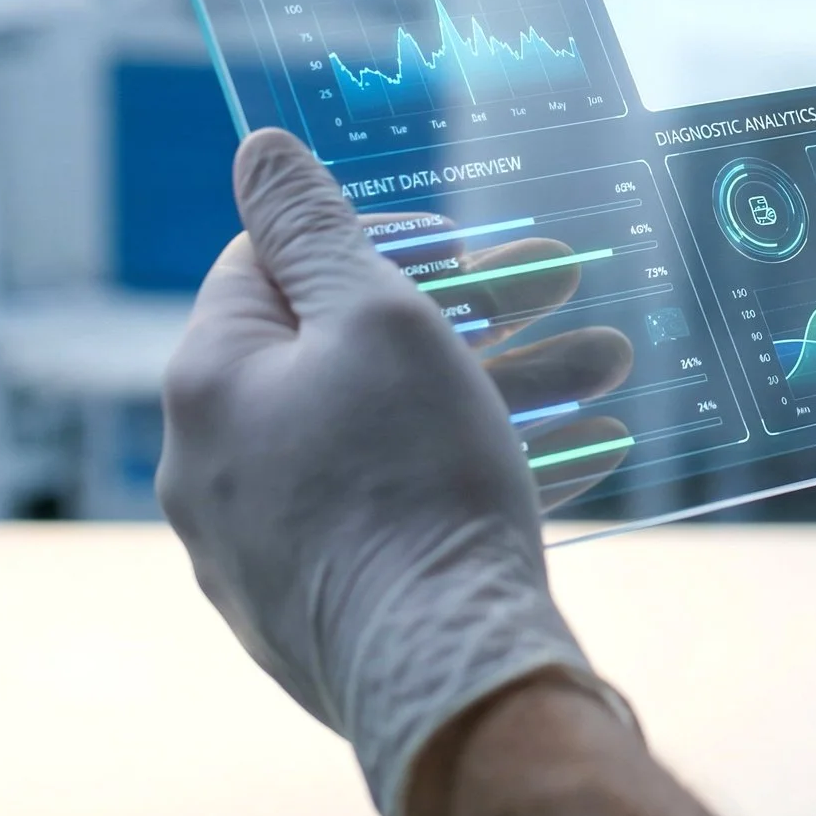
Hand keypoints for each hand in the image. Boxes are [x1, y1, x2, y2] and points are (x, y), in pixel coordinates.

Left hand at [157, 129, 635, 815]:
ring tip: (605, 366)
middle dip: (472, 313)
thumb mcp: (375, 317)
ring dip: (499, 386)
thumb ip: (314, 227)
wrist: (443, 667)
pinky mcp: (320, 604)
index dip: (374, 240)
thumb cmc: (411, 479)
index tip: (462, 244)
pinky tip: (578, 453)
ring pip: (388, 431)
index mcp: (210, 381)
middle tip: (563, 286)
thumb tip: (253, 148)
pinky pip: (398, 506)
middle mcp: (217, 464)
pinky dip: (475, 470)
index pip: (270, 264)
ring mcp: (266, 544)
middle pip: (344, 350)